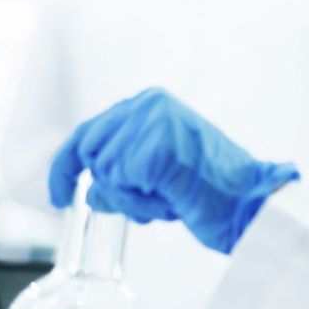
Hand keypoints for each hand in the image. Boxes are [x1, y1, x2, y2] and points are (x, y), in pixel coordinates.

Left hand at [48, 88, 299, 253]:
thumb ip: (123, 171)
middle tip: (150, 204)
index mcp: (150, 104)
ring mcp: (151, 121)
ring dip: (133, 200)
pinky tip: (173, 200)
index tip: (58, 195)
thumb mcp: (159, 175)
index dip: (66, 166)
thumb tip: (90, 190)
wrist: (251, 204)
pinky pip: (121, 185)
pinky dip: (143, 204)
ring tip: (171, 198)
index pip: (88, 132)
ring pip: (105, 173)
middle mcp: (148, 104)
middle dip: (111, 189)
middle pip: (90, 152)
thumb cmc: (213, 193)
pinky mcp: (155, 146)